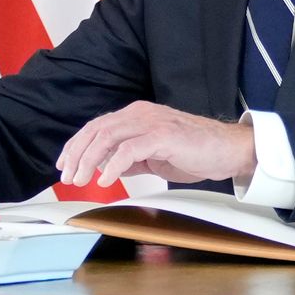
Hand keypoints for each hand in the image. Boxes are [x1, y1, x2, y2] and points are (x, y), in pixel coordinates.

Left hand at [55, 101, 256, 190]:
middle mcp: (141, 114)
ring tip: (81, 179)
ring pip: (108, 137)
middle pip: (97, 129)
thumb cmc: (196, 152)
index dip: (77, 144)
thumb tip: (106, 167)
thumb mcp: (155, 156)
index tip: (65, 164)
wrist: (228, 150)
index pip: (98, 126)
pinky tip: (106, 181)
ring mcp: (152, 123)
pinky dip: (113, 166)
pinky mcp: (162, 136)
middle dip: (77, 154)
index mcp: (137, 115)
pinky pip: (129, 150)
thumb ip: (130, 158)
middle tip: (68, 176)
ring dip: (89, 160)